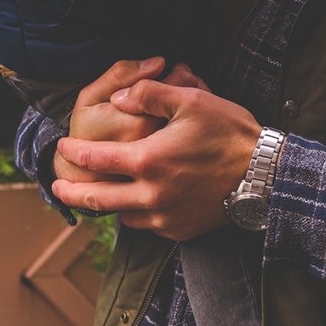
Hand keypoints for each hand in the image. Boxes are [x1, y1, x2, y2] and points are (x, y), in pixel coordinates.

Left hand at [52, 77, 258, 238]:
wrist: (267, 175)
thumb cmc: (230, 133)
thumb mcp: (191, 100)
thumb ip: (149, 94)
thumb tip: (118, 98)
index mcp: (147, 161)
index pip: (95, 158)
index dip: (74, 152)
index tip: (63, 147)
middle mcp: (150, 195)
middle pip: (96, 198)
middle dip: (72, 192)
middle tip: (57, 188)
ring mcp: (165, 217)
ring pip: (122, 216)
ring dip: (109, 205)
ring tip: (102, 196)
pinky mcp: (181, 230)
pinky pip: (149, 226)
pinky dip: (139, 215)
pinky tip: (141, 205)